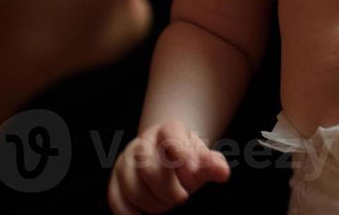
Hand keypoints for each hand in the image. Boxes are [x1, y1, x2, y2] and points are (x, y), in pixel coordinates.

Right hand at [107, 120, 230, 214]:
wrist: (165, 159)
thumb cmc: (187, 162)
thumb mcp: (202, 160)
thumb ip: (212, 164)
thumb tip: (222, 172)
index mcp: (168, 130)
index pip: (171, 135)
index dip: (182, 153)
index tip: (194, 171)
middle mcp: (143, 143)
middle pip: (147, 166)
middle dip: (167, 189)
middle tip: (182, 197)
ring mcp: (125, 161)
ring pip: (132, 187)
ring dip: (153, 203)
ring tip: (167, 201)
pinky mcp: (115, 180)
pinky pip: (117, 200)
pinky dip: (131, 213)